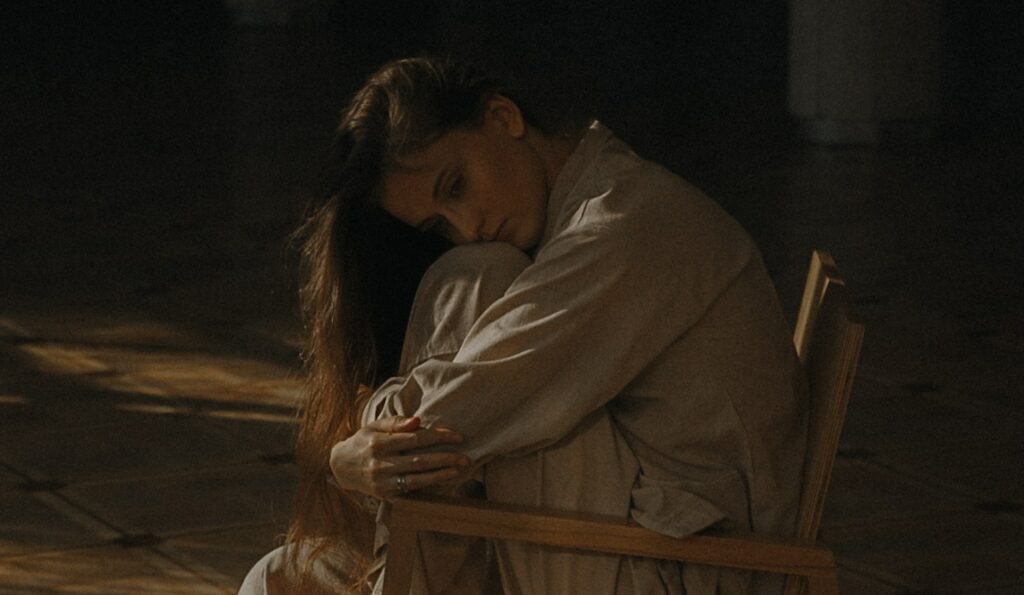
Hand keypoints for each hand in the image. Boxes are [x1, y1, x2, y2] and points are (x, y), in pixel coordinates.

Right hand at [328, 416, 470, 499]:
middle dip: (445, 459)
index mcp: (379, 443)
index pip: (416, 438)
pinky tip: (442, 481)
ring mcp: (382, 482)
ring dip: (440, 476)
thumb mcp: (375, 426)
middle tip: (466, 458)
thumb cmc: (364, 441)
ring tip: (458, 470)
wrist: (341, 466)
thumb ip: (397, 422)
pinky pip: (410, 491)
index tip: (458, 437)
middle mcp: (380, 463)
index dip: (439, 437)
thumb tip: (418, 421)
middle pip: (420, 461)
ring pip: (417, 479)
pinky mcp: (384, 495)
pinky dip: (427, 486)